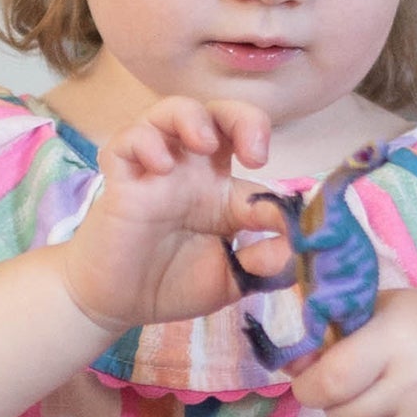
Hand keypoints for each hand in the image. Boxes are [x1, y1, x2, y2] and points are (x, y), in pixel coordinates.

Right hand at [58, 98, 292, 336]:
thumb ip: (265, 263)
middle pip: (219, 114)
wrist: (118, 305)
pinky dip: (144, 142)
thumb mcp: (231, 278)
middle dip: (244, 119)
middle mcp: (191, 170)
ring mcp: (154, 170)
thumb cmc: (172, 284)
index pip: (254, 157)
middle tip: (254, 153)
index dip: (276, 177)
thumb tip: (298, 248)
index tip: (280, 218)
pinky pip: (126, 141)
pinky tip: (159, 168)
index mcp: (220, 188)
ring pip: (171, 111)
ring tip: (205, 142)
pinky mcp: (121, 181)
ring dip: (193, 116)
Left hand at [291, 288, 416, 416]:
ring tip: (368, 404)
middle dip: (333, 404)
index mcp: (398, 339)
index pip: (334, 380)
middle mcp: (414, 383)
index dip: (309, 386)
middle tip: (351, 386)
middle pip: (342, 415)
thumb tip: (291, 365)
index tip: (310, 380)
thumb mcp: (384, 309)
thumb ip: (336, 331)